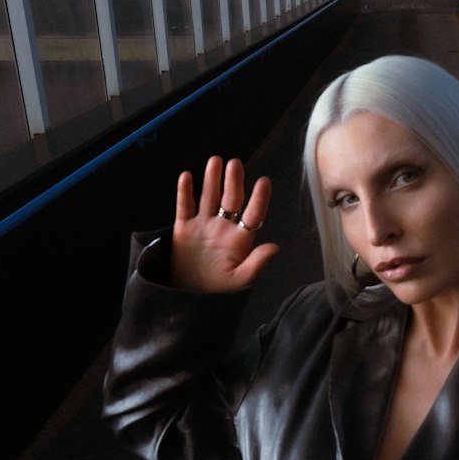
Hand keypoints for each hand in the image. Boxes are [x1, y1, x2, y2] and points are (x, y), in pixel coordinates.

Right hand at [170, 156, 278, 291]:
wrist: (188, 298)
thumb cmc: (218, 291)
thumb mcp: (239, 281)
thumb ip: (256, 264)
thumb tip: (275, 247)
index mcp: (240, 239)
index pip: (253, 214)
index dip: (259, 198)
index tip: (264, 181)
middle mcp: (223, 228)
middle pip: (230, 200)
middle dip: (233, 182)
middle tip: (236, 163)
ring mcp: (203, 226)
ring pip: (208, 198)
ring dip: (212, 180)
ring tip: (216, 161)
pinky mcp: (183, 229)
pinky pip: (184, 207)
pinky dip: (184, 192)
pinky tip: (187, 176)